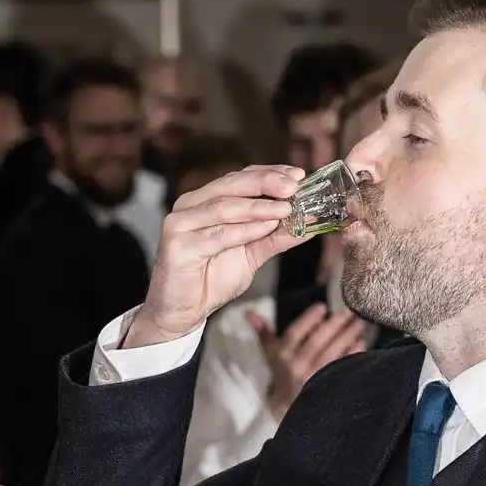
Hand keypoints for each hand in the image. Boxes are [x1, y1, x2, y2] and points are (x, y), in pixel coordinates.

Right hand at [125, 165, 307, 349]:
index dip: (269, 173)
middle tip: (292, 186)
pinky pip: (217, 235)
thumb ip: (275, 237)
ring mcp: (180, 223)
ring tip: (285, 208)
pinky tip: (266, 228)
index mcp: (206, 201)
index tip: (297, 175)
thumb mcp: (252, 255)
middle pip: (230, 184)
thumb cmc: (211, 280)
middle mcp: (190, 206)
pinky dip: (244, 230)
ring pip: (224, 207)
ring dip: (258, 207)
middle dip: (265, 183)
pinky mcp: (177, 245)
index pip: (240, 178)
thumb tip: (308, 223)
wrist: (183, 313)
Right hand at [246, 303, 369, 417]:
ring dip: (347, 337)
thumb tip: (249, 313)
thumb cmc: (281, 373)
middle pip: (317, 342)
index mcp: (282, 355)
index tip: (322, 307)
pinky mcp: (326, 387)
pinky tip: (361, 344)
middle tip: (349, 312)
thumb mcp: (270, 353)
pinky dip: (351, 355)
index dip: (308, 320)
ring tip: (359, 324)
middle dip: (334, 325)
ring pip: (331, 354)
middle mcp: (295, 366)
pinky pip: (341, 368)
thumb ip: (263, 332)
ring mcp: (312, 378)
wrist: (287, 407)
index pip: (294, 334)